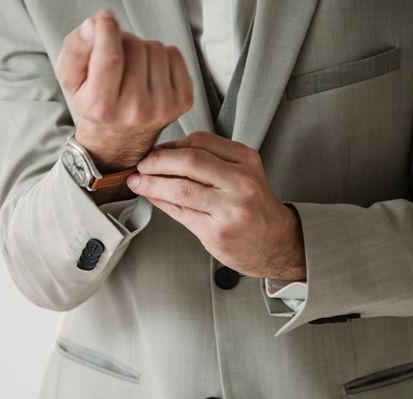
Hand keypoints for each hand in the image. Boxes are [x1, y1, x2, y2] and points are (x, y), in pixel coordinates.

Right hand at [54, 8, 193, 172]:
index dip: (107, 29)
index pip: (110, 58)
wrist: (118, 140)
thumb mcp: (71, 79)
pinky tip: (150, 75)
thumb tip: (95, 24)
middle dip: (123, 42)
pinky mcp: (182, 102)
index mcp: (103, 107)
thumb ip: (75, 47)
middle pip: (134, 46)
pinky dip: (162, 57)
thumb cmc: (94, 105)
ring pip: (156, 47)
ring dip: (142, 50)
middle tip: (116, 60)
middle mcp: (135, 111)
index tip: (104, 20)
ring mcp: (162, 108)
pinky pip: (174, 54)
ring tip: (132, 70)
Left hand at [126, 131, 306, 280]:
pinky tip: (151, 196)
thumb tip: (163, 153)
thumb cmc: (253, 207)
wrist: (275, 243)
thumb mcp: (241, 173)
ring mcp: (230, 208)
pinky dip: (159, 201)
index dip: (170, 145)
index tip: (155, 151)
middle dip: (156, 161)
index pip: (200, 141)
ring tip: (137, 181)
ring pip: (180, 188)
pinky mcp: (216, 231)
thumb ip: (209, 160)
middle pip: (189, 161)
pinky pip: (179, 212)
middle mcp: (241, 181)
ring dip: (151, 183)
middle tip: (141, 165)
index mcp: (246, 160)